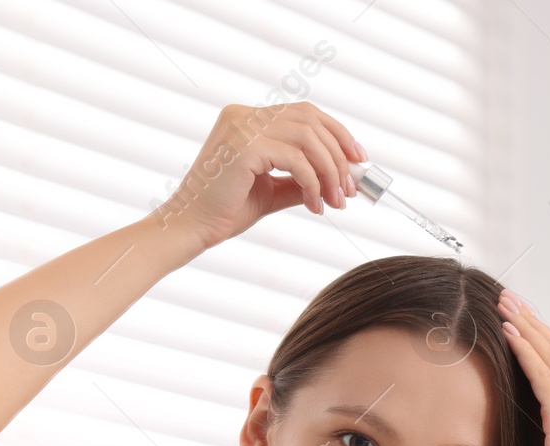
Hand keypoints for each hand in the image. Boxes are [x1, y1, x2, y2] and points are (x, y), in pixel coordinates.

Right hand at [150, 101, 366, 253]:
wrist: (191, 228)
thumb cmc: (224, 211)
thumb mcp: (272, 191)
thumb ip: (300, 179)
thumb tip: (339, 180)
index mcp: (247, 118)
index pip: (304, 113)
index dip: (336, 133)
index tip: (358, 159)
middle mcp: (243, 114)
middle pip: (311, 121)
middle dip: (339, 154)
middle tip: (350, 188)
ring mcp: (242, 126)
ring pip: (308, 138)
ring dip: (329, 171)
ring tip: (335, 201)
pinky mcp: (244, 145)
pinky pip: (296, 160)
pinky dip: (313, 183)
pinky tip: (314, 206)